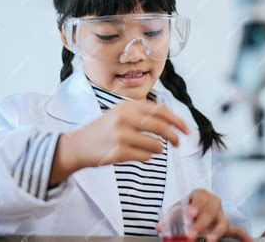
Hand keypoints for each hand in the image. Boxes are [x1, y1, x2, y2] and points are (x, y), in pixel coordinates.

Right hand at [71, 99, 188, 166]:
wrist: (78, 145)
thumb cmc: (103, 130)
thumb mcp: (120, 113)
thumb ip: (142, 114)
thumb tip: (171, 122)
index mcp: (127, 106)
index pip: (160, 110)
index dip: (176, 120)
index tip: (186, 129)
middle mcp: (124, 118)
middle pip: (161, 127)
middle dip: (174, 136)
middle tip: (178, 143)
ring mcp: (121, 135)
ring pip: (155, 145)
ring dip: (158, 149)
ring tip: (153, 149)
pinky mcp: (118, 152)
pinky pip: (145, 157)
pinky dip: (147, 157)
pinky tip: (141, 155)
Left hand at [157, 189, 252, 241]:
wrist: (197, 208)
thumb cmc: (187, 208)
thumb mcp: (177, 209)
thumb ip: (168, 218)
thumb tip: (159, 227)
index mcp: (200, 194)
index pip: (199, 197)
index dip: (195, 207)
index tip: (189, 216)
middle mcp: (213, 202)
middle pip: (210, 212)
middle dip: (201, 224)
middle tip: (191, 234)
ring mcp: (221, 214)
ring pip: (222, 222)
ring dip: (215, 232)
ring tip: (209, 240)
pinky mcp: (226, 225)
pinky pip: (237, 230)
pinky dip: (244, 235)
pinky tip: (249, 240)